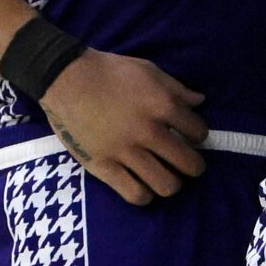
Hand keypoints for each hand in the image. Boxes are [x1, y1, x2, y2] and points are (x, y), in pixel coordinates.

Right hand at [38, 49, 209, 204]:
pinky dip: (145, 195)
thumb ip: (177, 88)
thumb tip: (200, 101)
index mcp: (163, 105)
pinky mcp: (103, 166)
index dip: (199, 135)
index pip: (199, 132)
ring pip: (166, 185)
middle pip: (189, 163)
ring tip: (167, 176)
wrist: (66, 78)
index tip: (191, 136)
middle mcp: (149, 132)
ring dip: (173, 183)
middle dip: (194, 165)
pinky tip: (145, 187)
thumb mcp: (149, 70)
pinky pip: (134, 194)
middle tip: (187, 163)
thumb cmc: (110, 71)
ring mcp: (125, 152)